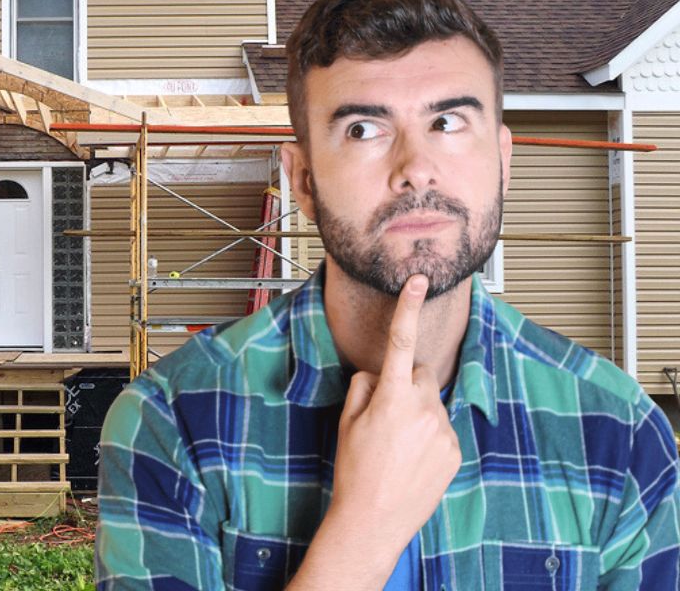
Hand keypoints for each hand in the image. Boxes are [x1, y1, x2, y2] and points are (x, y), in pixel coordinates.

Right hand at [327, 275, 461, 565]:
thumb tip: (376, 374)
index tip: (418, 281)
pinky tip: (410, 459)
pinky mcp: (455, 450)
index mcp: (392, 398)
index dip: (408, 307)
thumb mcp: (346, 423)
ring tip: (396, 446)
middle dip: (404, 384)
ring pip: (430, 403)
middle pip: (418, 375)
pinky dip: (428, 435)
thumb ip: (362, 388)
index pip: (400, 342)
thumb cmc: (354, 470)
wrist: (374, 520)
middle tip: (384, 415)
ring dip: (416, 413)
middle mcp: (423, 410)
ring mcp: (443, 431)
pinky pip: (441, 427)